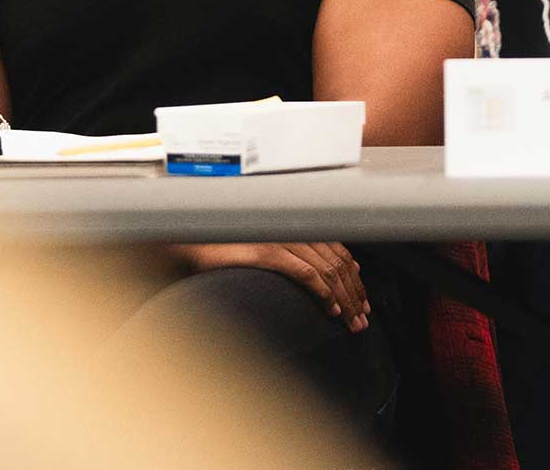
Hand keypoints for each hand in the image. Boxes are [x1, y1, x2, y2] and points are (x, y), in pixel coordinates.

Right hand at [169, 242, 370, 332]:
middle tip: (362, 319)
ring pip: (327, 269)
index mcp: (294, 227)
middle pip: (338, 262)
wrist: (187, 244)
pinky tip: (330, 309)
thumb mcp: (263, 254)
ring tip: (351, 321)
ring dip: (345, 298)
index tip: (362, 302)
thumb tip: (320, 280)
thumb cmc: (221, 250)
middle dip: (355, 293)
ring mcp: (280, 238)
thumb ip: (290, 260)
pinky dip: (322, 292)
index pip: (338, 252)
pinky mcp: (267, 251)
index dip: (355, 279)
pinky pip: (305, 273)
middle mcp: (292, 229)